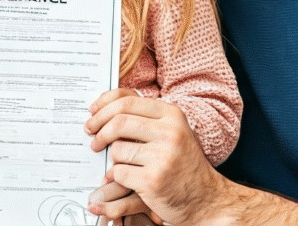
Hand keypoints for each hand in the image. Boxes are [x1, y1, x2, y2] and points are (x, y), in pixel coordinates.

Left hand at [85, 90, 221, 224]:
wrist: (205, 198)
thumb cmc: (182, 162)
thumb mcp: (171, 130)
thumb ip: (143, 115)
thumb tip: (103, 105)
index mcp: (172, 114)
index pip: (127, 101)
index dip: (103, 107)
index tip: (92, 114)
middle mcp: (170, 132)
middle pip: (118, 122)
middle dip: (98, 131)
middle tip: (93, 139)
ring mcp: (162, 156)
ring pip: (117, 149)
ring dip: (113, 159)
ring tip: (123, 164)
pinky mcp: (152, 180)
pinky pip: (119, 173)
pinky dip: (118, 177)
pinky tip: (129, 180)